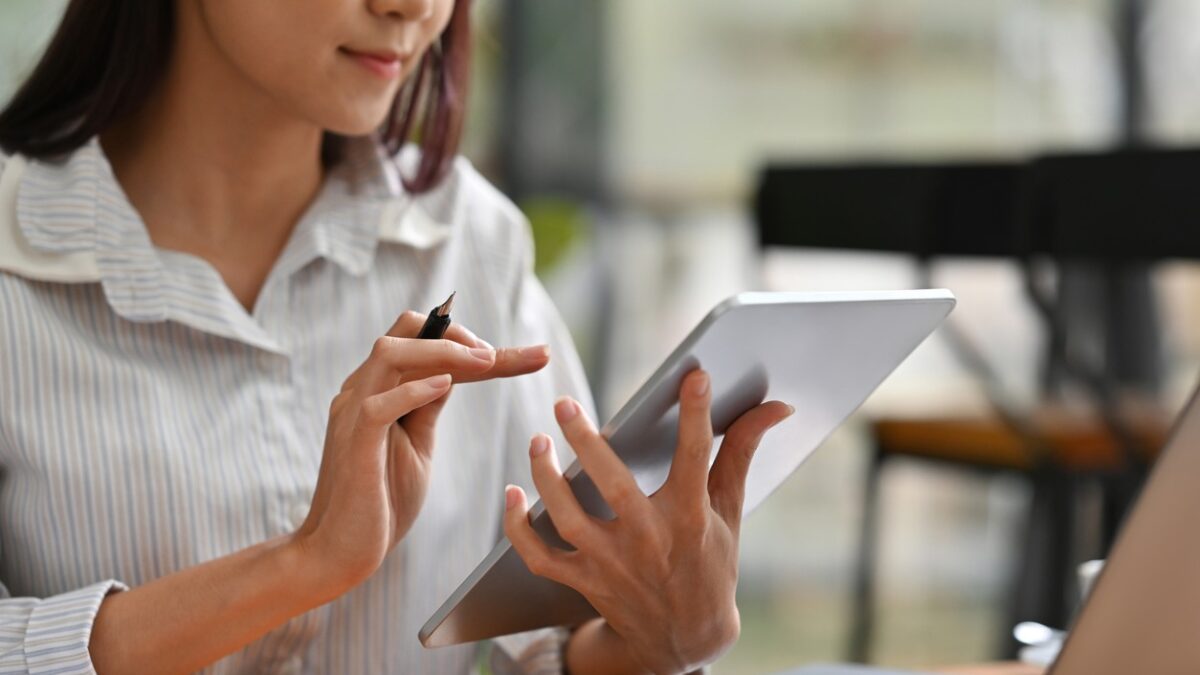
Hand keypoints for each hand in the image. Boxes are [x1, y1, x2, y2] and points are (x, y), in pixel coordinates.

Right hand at [293, 310, 550, 595]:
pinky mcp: (354, 445)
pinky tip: (446, 386)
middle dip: (459, 333)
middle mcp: (362, 391)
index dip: (474, 340)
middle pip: (405, 331)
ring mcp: (353, 415)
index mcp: (379, 389)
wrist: (340, 552)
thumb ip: (428, 406)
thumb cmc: (380, 500)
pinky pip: (378, 405)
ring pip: (389, 353)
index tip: (532, 356)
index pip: (422, 340)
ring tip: (486, 361)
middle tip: (500, 355)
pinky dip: (414, 390)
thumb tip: (454, 373)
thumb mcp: (416, 443)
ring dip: (442, 350)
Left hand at [503, 369, 792, 673]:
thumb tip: (776, 406)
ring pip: (568, 518)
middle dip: (586, 443)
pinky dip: (518, 528)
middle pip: (613, 486)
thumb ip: (742, 451)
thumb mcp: (729, 509)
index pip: (696, 457)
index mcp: (691, 517)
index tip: (693, 376)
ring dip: (546, 479)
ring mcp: (612, 563)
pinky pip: (541, 555)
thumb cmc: (709, 561)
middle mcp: (650, 539)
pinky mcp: (584, 580)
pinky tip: (510, 494)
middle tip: (564, 403)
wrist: (685, 639)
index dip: (696, 415)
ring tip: (538, 441)